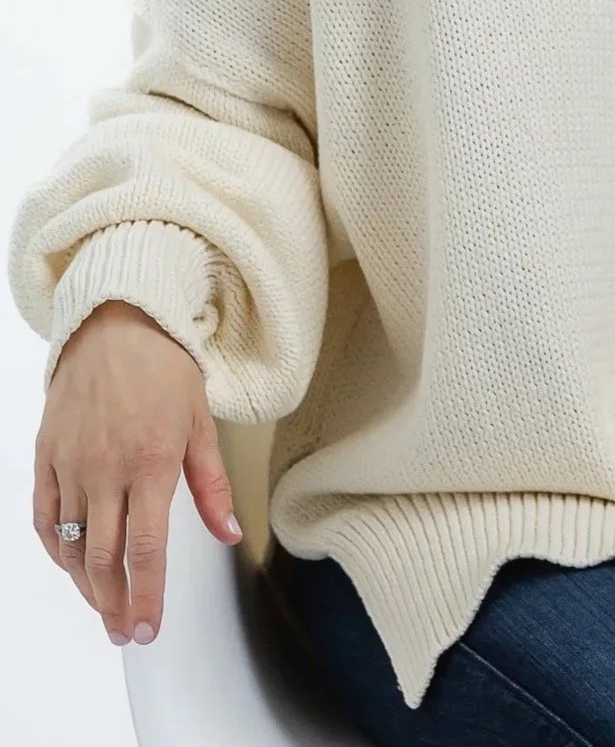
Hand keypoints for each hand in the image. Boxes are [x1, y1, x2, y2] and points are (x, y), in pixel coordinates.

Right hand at [32, 298, 242, 647]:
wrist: (115, 324)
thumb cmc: (164, 369)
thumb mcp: (200, 422)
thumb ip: (211, 485)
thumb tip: (229, 533)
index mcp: (150, 462)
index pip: (146, 548)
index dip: (146, 596)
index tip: (147, 629)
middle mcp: (105, 469)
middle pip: (103, 557)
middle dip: (114, 603)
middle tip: (125, 631)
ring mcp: (70, 464)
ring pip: (70, 544)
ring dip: (86, 584)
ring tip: (104, 606)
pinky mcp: (46, 456)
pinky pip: (43, 517)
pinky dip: (54, 550)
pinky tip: (70, 566)